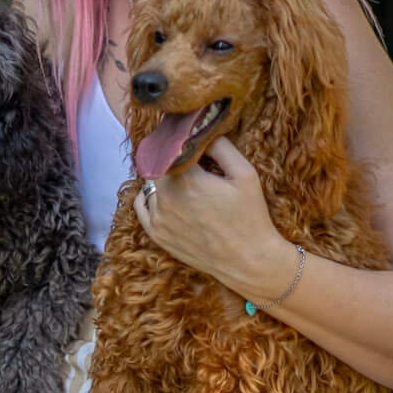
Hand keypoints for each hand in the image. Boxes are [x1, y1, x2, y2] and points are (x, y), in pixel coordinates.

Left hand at [133, 136, 294, 301]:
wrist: (249, 261)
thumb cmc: (251, 217)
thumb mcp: (245, 174)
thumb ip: (221, 146)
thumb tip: (201, 130)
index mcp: (187, 179)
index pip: (172, 147)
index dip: (182, 143)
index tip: (192, 141)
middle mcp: (166, 197)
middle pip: (160, 164)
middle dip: (174, 160)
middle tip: (192, 162)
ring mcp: (157, 217)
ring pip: (151, 183)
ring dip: (164, 179)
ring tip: (185, 183)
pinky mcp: (156, 234)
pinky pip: (141, 205)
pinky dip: (149, 196)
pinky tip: (165, 194)